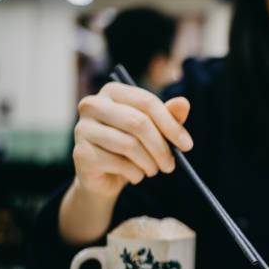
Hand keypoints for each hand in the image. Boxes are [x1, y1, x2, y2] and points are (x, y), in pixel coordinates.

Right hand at [72, 82, 192, 197]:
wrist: (106, 176)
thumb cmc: (133, 147)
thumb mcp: (155, 131)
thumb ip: (170, 117)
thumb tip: (184, 102)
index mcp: (113, 91)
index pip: (146, 102)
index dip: (171, 125)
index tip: (187, 145)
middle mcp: (92, 105)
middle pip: (137, 123)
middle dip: (161, 147)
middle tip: (171, 165)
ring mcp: (83, 128)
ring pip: (128, 145)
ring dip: (149, 164)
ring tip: (153, 170)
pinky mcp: (80, 153)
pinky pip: (118, 163)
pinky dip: (135, 174)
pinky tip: (135, 176)